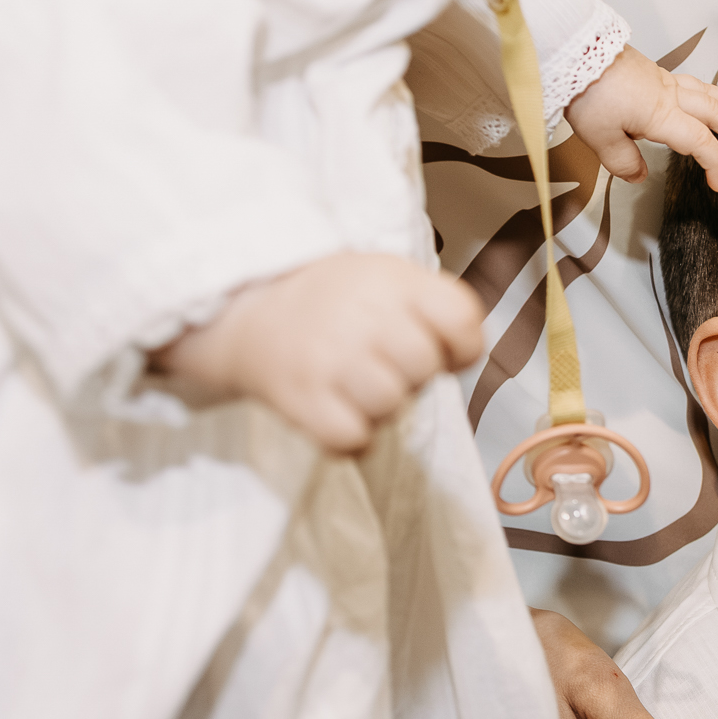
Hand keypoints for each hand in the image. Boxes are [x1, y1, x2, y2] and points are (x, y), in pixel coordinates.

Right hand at [151, 253, 482, 453]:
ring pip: (390, 405)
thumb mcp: (394, 279)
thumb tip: (465, 354)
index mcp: (394, 281)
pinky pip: (352, 439)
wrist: (252, 308)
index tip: (442, 347)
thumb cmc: (340, 302)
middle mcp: (362, 316)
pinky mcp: (301, 399)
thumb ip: (441, 308)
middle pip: (423, 367)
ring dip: (380, 405)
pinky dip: (350, 436)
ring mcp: (329, 358)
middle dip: (413, 374)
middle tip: (384, 363)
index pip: (460, 319)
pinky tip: (337, 409)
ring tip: (355, 383)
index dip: (461, 345)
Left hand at [564, 44, 717, 191]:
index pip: (701, 144)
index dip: (716, 166)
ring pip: (709, 94)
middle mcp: (669, 96)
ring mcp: (663, 81)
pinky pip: (694, 83)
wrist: (573, 49)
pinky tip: (711, 95)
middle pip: (716, 114)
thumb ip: (623, 162)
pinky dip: (712, 92)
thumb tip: (640, 176)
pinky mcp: (652, 72)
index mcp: (661, 115)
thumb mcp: (599, 137)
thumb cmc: (585, 90)